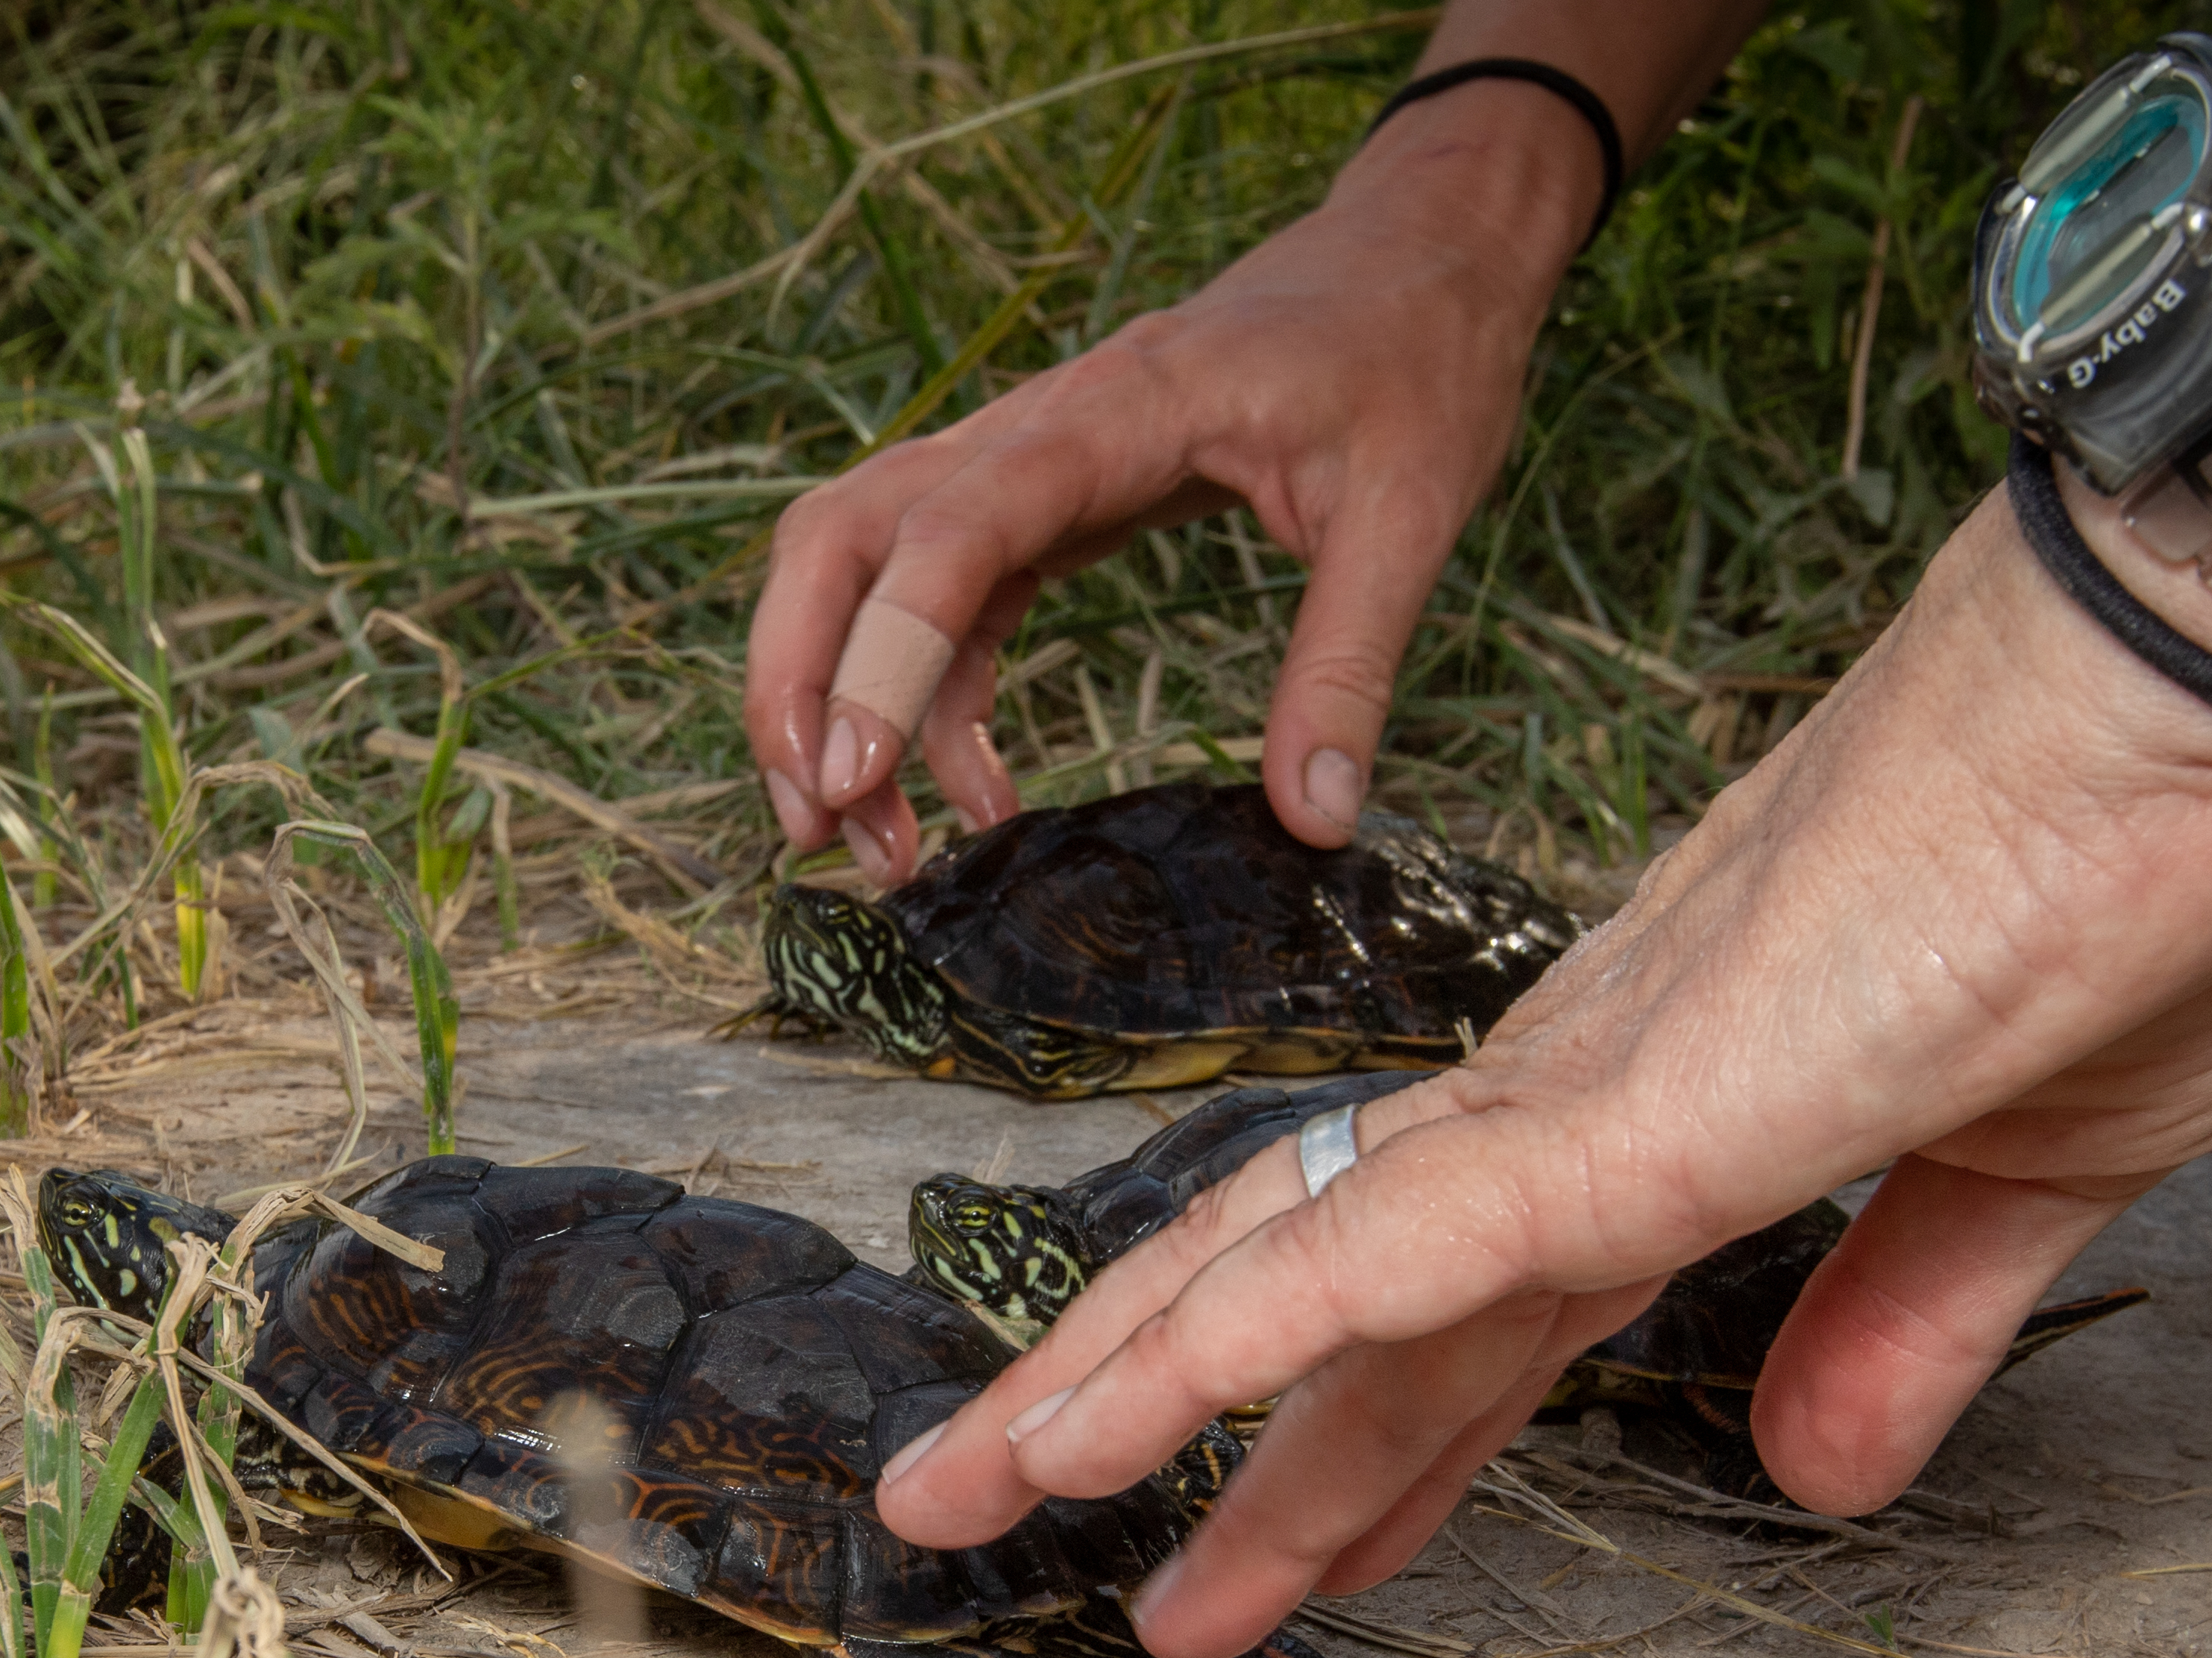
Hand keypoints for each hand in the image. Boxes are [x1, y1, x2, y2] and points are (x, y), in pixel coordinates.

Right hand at [741, 97, 1600, 886]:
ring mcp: (1025, 465)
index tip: (855, 776)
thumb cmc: (1414, 354)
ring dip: (838, 702)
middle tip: (814, 830)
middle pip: (841, 536)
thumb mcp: (1410, 508)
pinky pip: (944, 602)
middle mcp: (1034, 429)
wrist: (1414, 255)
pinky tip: (973, 798)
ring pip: (862, 566)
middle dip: (797, 683)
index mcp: (1116, 412)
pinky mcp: (1044, 504)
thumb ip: (1350, 660)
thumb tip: (1316, 817)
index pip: (951, 526)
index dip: (884, 650)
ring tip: (872, 848)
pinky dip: (930, 703)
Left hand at [874, 497, 2211, 1657]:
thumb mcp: (2032, 1167)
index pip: (1456, 1311)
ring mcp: (1598, 1091)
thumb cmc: (2153, 863)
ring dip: (1128, 1385)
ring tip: (964, 1486)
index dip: (1343, 1440)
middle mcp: (1580, 1097)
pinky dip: (1261, 1328)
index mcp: (1667, 1113)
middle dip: (1152, 1418)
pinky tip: (1125, 1411)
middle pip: (1320, 1294)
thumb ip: (1899, 1320)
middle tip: (978, 1504)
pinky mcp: (1651, 1104)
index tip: (1260, 1543)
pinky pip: (1417, 1242)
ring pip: (1302, 1266)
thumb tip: (1814, 1481)